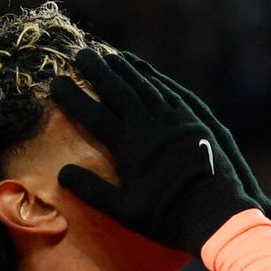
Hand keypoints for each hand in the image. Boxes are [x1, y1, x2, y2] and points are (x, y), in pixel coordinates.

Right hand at [51, 49, 258, 254]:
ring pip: (142, 86)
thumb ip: (93, 191)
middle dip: (97, 71)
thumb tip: (62, 173)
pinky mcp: (190, 119)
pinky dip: (151, 77)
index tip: (56, 82)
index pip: (93, 115)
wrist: (214, 211)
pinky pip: (167, 90)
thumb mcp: (124, 211)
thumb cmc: (166, 216)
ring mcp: (171, 120)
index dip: (73, 97)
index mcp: (128, 148)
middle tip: (80, 54)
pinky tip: (143, 69)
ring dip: (124, 69)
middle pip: (117, 91)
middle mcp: (148, 127)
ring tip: (108, 56)